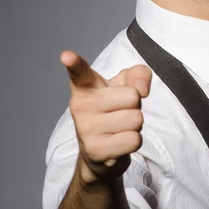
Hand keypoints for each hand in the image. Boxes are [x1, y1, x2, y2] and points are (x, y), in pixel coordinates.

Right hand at [60, 51, 151, 182]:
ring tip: (119, 127)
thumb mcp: (126, 85)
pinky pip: (134, 140)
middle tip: (120, 112)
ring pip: (136, 119)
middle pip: (133, 97)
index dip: (74, 62)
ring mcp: (86, 128)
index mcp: (85, 86)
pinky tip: (118, 142)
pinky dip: (133, 141)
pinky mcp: (95, 150)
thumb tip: (142, 90)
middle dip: (135, 106)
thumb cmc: (114, 110)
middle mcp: (80, 105)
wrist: (101, 151)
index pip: (80, 71)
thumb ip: (139, 74)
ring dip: (135, 125)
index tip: (67, 56)